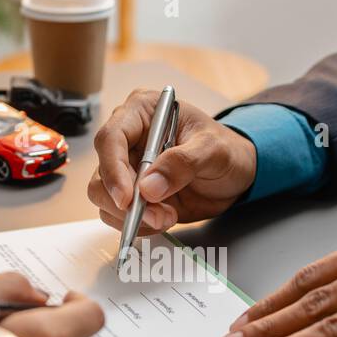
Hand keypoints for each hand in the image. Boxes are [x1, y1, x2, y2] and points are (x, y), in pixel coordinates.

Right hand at [88, 90, 257, 235]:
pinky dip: (138, 224)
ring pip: (104, 197)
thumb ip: (182, 163)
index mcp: (142, 112)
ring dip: (132, 216)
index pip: (111, 138)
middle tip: (157, 215)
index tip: (128, 198)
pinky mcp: (133, 193)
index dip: (113, 170)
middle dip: (126, 202)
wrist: (235, 174)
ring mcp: (128, 168)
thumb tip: (148, 186)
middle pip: (102, 173)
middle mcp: (128, 139)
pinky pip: (118, 215)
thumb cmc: (225, 150)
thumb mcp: (212, 150)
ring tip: (167, 217)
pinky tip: (163, 219)